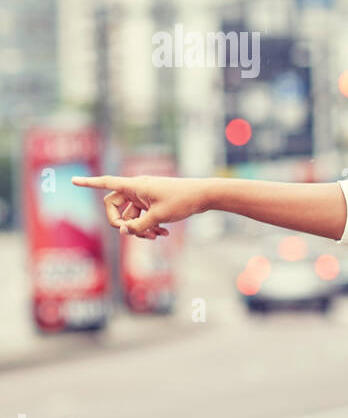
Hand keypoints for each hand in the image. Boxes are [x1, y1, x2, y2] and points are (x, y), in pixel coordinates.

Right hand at [70, 174, 209, 239]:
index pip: (106, 182)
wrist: (204, 196)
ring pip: (130, 215)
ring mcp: (145, 196)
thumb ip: (138, 226)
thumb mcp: (158, 216)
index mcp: (134, 186)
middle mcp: (137, 189)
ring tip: (157, 236)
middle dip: (121, 222)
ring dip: (139, 228)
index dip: (89, 183)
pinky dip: (149, 226)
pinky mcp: (153, 203)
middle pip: (114, 206)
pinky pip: (142, 216)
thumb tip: (123, 232)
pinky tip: (163, 234)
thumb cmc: (182, 201)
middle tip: (133, 232)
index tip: (73, 180)